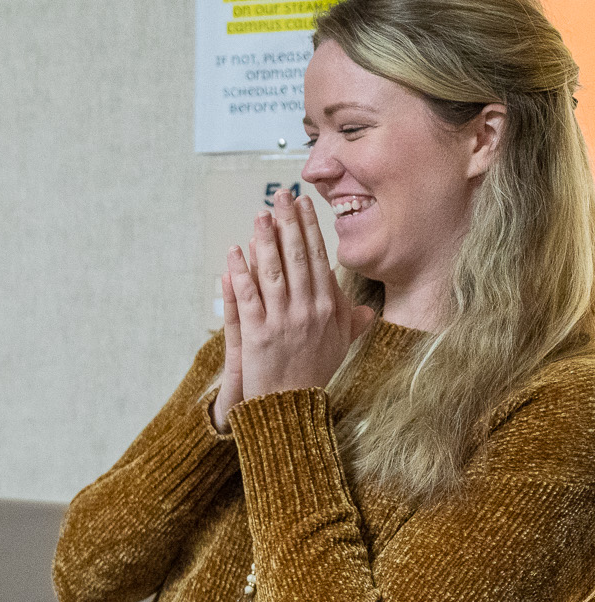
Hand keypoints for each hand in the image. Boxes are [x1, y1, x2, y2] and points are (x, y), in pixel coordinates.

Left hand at [218, 191, 373, 423]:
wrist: (292, 406)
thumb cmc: (315, 375)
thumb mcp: (341, 346)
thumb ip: (351, 323)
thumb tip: (367, 310)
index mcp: (330, 308)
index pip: (319, 259)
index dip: (309, 229)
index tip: (303, 205)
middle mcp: (310, 309)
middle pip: (298, 257)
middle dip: (289, 222)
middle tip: (281, 194)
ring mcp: (284, 320)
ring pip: (274, 271)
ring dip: (266, 239)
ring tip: (259, 214)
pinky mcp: (259, 333)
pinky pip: (249, 296)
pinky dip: (241, 273)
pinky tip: (234, 253)